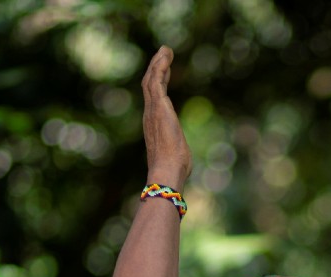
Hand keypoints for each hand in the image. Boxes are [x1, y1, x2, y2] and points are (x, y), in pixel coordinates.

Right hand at [142, 46, 191, 187]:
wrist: (167, 171)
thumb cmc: (173, 168)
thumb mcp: (177, 154)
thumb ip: (177, 149)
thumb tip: (181, 160)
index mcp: (154, 124)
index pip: (154, 97)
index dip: (159, 82)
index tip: (166, 71)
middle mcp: (150, 114)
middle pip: (149, 85)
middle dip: (156, 68)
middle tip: (164, 54)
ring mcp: (153, 110)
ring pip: (151, 79)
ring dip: (158, 63)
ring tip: (166, 50)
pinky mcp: (159, 107)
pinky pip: (156, 81)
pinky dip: (160, 67)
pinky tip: (166, 57)